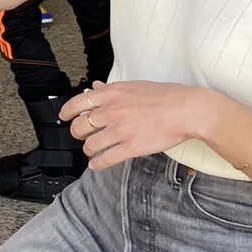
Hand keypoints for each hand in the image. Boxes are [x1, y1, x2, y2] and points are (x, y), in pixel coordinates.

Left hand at [62, 80, 219, 171]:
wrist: (187, 110)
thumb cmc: (166, 96)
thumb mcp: (134, 86)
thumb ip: (111, 89)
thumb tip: (95, 86)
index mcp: (111, 94)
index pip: (77, 103)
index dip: (66, 113)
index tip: (64, 117)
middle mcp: (111, 111)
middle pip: (79, 126)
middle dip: (78, 134)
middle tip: (82, 136)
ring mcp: (120, 130)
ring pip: (90, 145)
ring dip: (88, 150)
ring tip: (92, 151)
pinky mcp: (130, 147)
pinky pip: (105, 159)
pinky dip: (97, 164)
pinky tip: (96, 165)